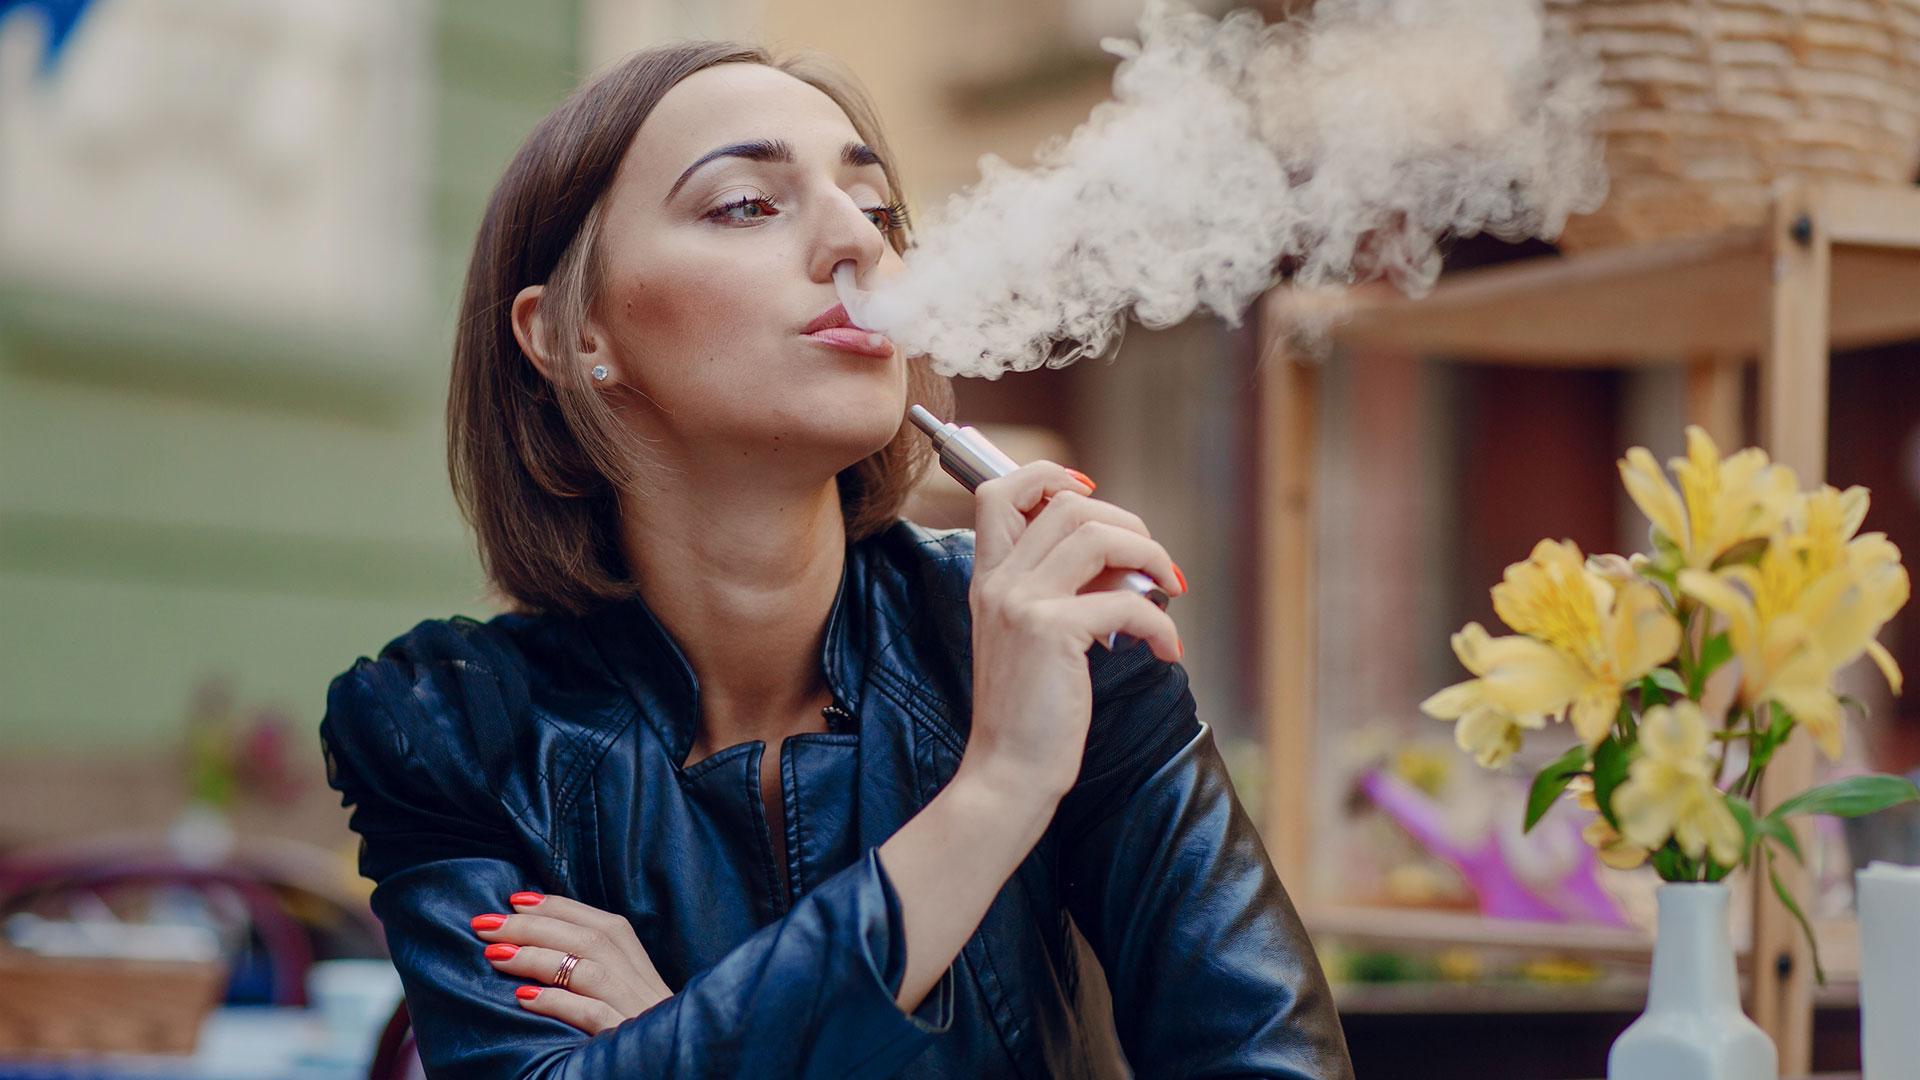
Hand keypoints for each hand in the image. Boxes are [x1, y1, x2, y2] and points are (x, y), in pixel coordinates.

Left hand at [471, 891, 672, 1033]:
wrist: (667, 1079)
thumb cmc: (630, 1040)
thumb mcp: (623, 1001)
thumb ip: (594, 972)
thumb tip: (539, 941)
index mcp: (643, 971)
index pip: (605, 925)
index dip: (559, 908)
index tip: (515, 900)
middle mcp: (644, 986)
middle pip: (591, 940)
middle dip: (534, 927)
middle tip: (487, 924)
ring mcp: (637, 1014)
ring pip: (590, 971)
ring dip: (537, 958)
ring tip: (495, 954)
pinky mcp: (625, 1041)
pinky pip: (592, 1014)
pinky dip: (557, 1002)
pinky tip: (522, 998)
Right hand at [964, 462, 1184, 800]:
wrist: (1006, 773)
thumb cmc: (1026, 716)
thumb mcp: (1025, 641)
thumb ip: (1051, 594)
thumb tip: (1115, 561)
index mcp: (989, 580)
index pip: (999, 492)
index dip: (1048, 476)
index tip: (1089, 491)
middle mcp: (1000, 583)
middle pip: (1068, 506)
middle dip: (1127, 523)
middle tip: (1153, 562)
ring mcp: (1023, 604)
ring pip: (1097, 535)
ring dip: (1150, 556)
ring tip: (1169, 589)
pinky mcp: (1052, 632)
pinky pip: (1125, 601)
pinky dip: (1160, 622)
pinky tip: (1168, 647)